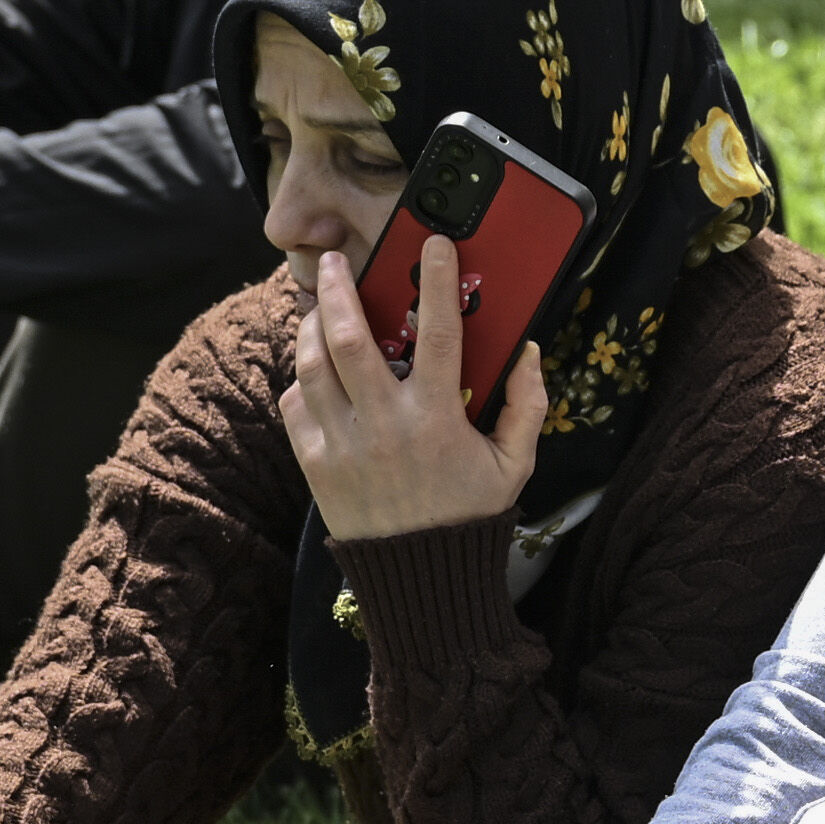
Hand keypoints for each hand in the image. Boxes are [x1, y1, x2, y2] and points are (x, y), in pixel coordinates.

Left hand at [282, 236, 546, 540]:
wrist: (420, 577)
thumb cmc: (469, 515)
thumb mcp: (513, 464)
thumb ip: (526, 406)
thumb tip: (529, 351)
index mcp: (436, 419)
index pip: (437, 333)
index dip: (437, 283)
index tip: (434, 246)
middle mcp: (384, 425)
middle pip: (349, 339)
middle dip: (339, 291)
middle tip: (336, 262)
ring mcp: (343, 445)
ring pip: (312, 366)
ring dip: (311, 327)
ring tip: (318, 308)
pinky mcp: (315, 464)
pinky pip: (295, 405)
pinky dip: (301, 380)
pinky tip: (314, 370)